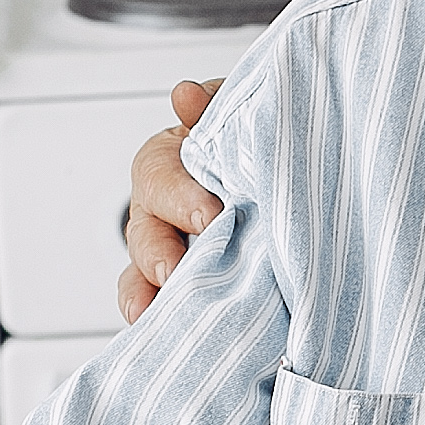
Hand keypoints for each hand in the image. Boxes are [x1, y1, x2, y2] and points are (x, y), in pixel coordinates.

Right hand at [117, 79, 229, 321]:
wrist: (282, 170)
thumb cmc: (248, 140)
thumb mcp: (236, 112)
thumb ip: (215, 105)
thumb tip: (184, 96)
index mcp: (172, 160)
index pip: (158, 172)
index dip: (179, 195)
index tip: (210, 215)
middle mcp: (161, 208)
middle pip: (144, 230)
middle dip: (159, 252)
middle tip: (177, 270)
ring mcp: (168, 247)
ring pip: (142, 271)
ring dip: (144, 291)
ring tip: (151, 312)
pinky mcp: (182, 283)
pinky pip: (153, 300)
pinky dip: (148, 311)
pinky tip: (152, 328)